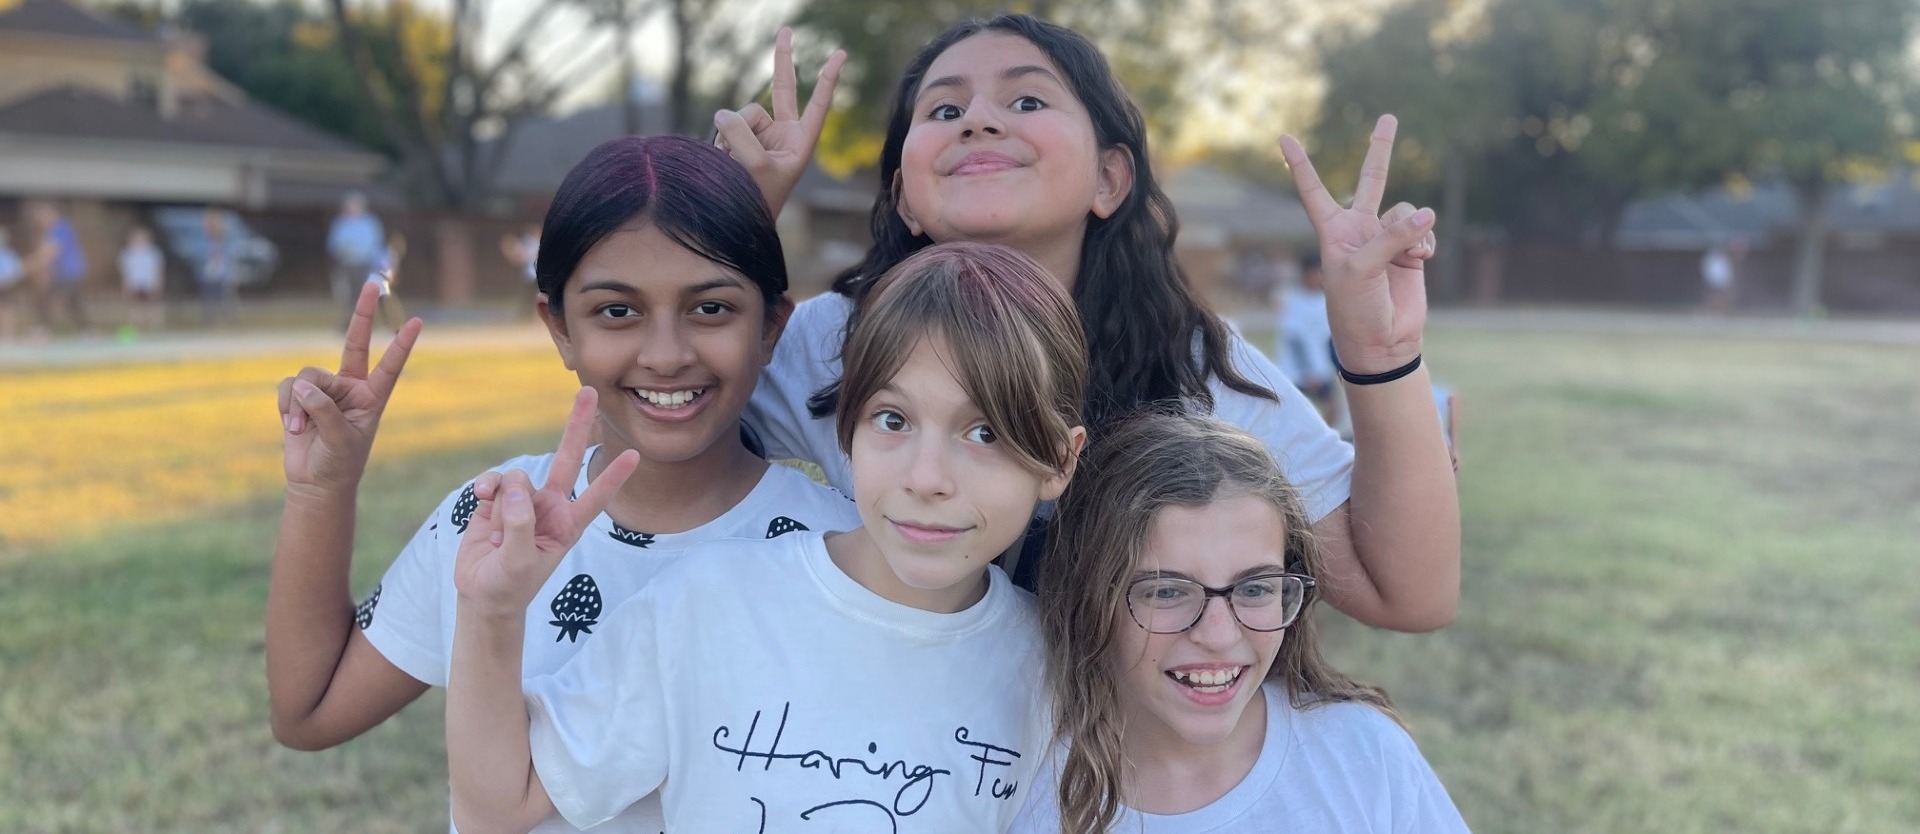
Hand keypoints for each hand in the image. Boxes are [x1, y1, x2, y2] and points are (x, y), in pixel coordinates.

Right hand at [278, 281, 421, 494]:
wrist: (315, 481)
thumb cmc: (338, 463)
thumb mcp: (340, 439)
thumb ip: (324, 409)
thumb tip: (303, 385)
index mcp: (373, 397)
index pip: (390, 365)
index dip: (401, 344)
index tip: (417, 322)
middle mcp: (351, 386)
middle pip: (353, 343)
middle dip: (362, 313)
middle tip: (372, 283)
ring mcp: (324, 389)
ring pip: (309, 375)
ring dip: (301, 402)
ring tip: (304, 428)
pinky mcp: (299, 396)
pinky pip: (289, 387)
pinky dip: (287, 406)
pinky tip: (293, 427)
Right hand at [452, 388, 639, 620]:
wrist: (481, 594)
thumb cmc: (508, 586)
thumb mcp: (517, 564)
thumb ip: (518, 526)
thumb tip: (514, 488)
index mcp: (567, 525)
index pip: (595, 497)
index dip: (613, 477)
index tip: (636, 455)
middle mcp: (550, 506)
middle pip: (567, 459)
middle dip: (576, 425)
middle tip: (589, 391)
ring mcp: (523, 501)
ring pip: (517, 478)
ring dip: (503, 500)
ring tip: (496, 531)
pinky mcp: (498, 500)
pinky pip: (494, 481)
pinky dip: (486, 487)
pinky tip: (479, 499)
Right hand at [713, 27, 845, 216]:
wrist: (738, 219)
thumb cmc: (758, 199)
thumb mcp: (755, 167)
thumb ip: (741, 133)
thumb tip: (722, 112)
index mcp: (801, 142)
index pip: (818, 105)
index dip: (828, 80)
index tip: (840, 54)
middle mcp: (782, 133)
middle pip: (783, 88)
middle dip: (783, 60)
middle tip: (787, 29)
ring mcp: (760, 134)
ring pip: (742, 115)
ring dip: (732, 137)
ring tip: (734, 163)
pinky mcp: (738, 138)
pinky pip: (726, 126)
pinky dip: (722, 142)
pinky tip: (724, 159)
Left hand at [1280, 115, 1437, 373]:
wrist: (1382, 342)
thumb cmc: (1355, 309)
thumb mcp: (1361, 271)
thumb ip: (1391, 238)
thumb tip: (1425, 215)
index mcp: (1333, 231)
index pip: (1313, 191)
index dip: (1299, 165)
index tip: (1283, 138)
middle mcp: (1360, 229)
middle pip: (1372, 180)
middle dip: (1381, 149)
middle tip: (1389, 117)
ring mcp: (1387, 238)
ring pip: (1407, 210)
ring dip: (1411, 230)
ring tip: (1410, 255)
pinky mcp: (1412, 250)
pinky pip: (1424, 229)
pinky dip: (1426, 242)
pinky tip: (1421, 260)